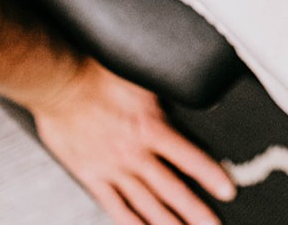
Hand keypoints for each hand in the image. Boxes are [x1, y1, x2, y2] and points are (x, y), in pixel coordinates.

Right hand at [30, 59, 235, 224]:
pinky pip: (115, 205)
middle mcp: (135, 154)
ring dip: (167, 222)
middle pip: (172, 189)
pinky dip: (130, 221)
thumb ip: (165, 97)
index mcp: (150, 129)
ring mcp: (113, 169)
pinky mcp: (92, 176)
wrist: (60, 85)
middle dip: (195, 211)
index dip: (211, 176)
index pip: (190, 159)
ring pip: (146, 203)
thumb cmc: (96, 77)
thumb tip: (191, 95)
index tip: (227, 190)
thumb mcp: (142, 81)